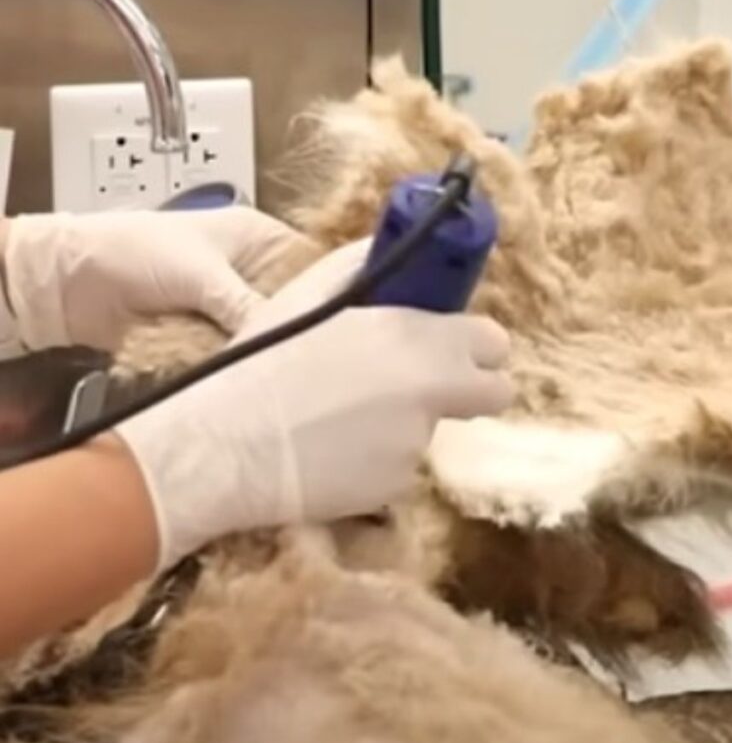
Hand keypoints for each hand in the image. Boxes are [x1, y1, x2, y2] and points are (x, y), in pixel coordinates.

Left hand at [1, 206, 306, 351]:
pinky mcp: (209, 335)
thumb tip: (288, 339)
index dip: (327, 293)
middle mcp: (250, 271)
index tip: (344, 324)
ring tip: (294, 376)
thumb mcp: (202, 276)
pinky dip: (243, 366)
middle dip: (298, 330)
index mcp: (257, 239)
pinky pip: (239, 353)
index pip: (310, 265)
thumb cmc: (137, 253)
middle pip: (292, 306)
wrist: (70, 281)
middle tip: (320, 360)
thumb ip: (248, 308)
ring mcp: (228, 305)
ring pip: (266, 333)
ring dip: (269, 351)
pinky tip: (261, 381)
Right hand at [116, 242, 512, 570]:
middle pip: (493, 395)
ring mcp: (418, 445)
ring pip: (432, 430)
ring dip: (404, 423)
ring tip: (340, 419)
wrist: (225, 444)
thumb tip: (392, 254)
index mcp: (422, 339)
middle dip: (470, 389)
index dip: (477, 347)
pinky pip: (397, 468)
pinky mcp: (395, 488)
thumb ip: (361, 272)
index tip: (452, 349)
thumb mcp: (309, 297)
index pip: (496, 344)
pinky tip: (331, 452)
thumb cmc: (261, 360)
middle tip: (423, 386)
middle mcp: (434, 393)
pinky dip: (375, 461)